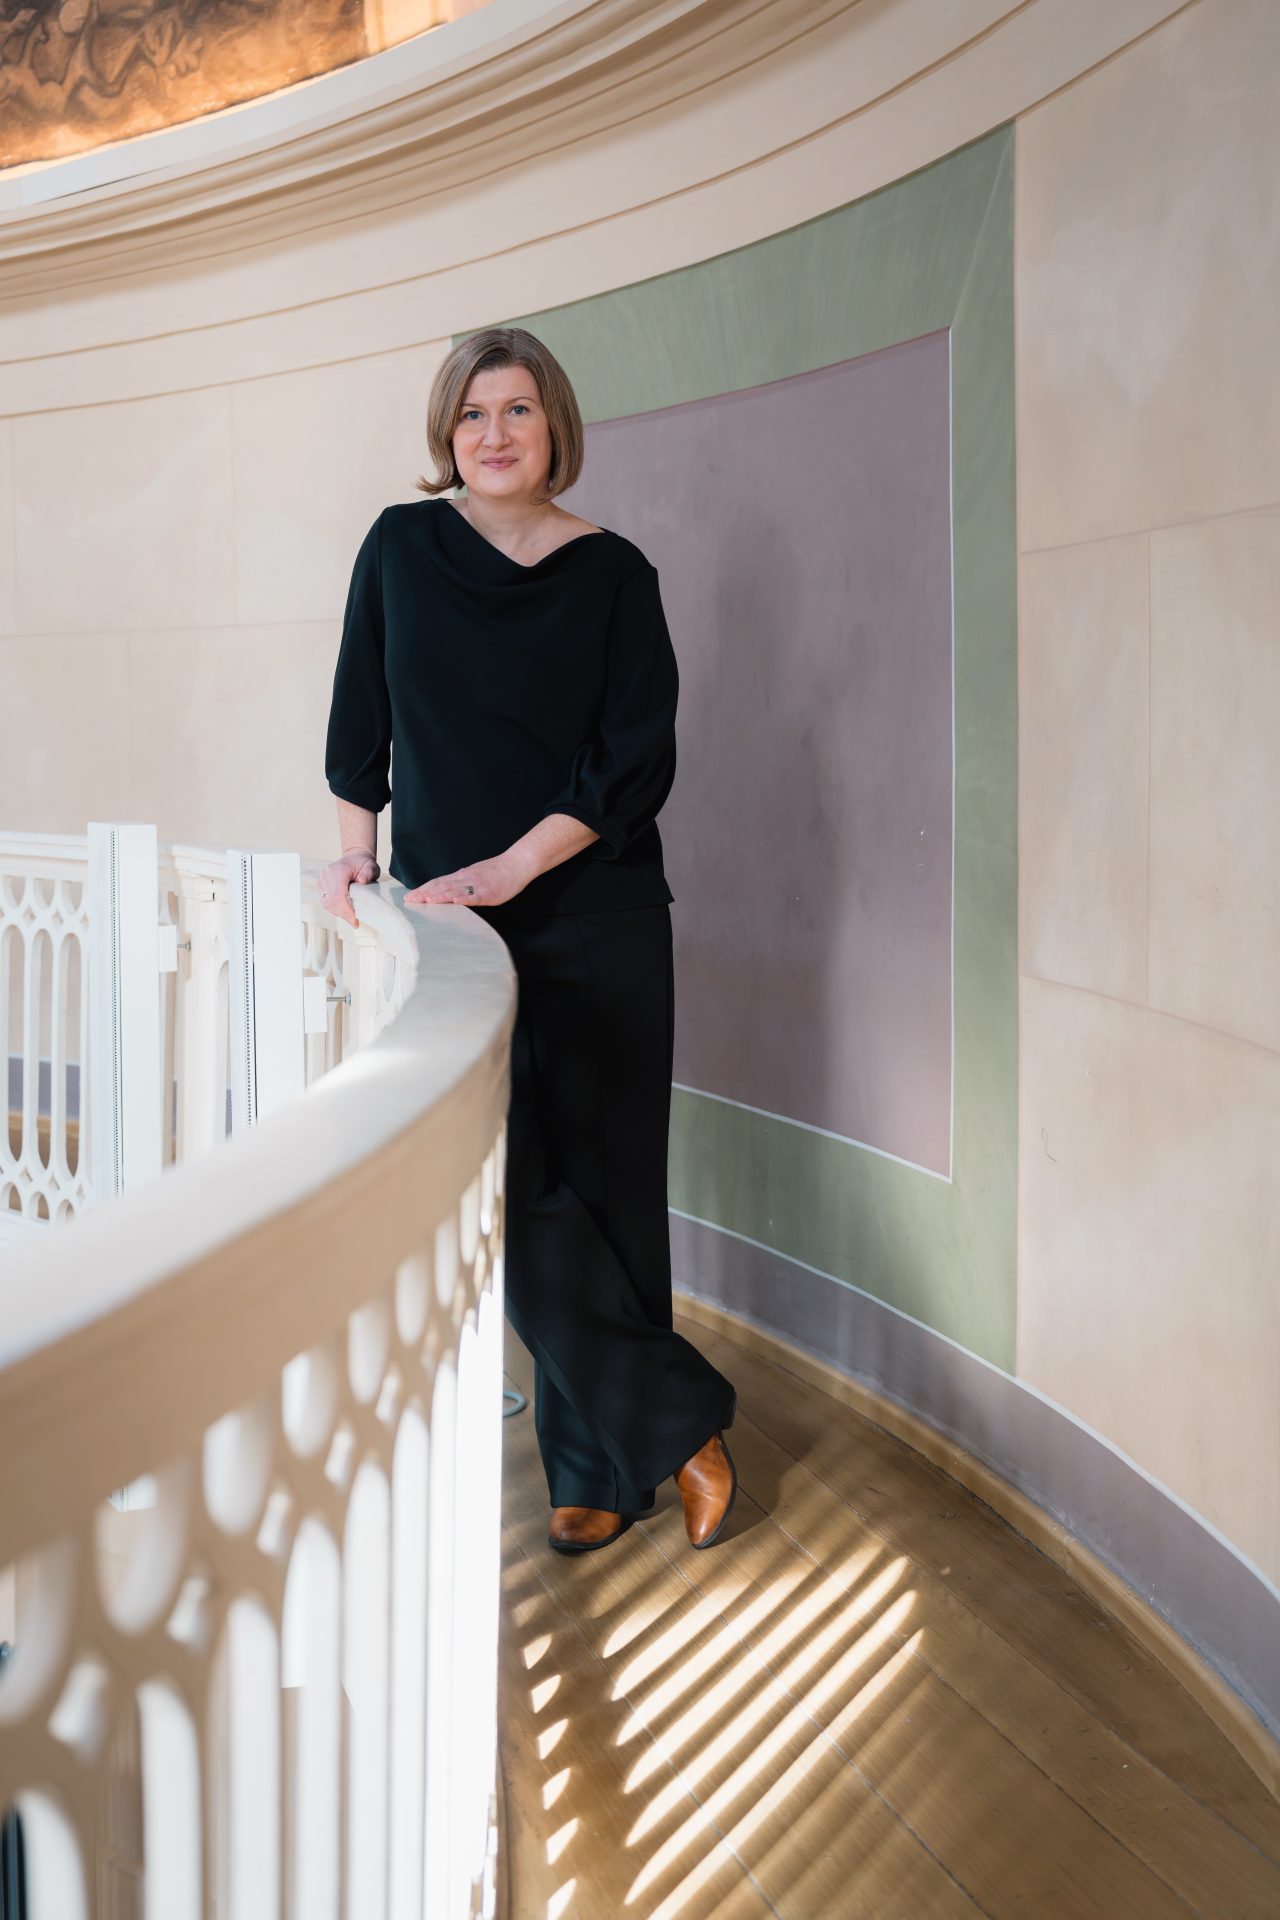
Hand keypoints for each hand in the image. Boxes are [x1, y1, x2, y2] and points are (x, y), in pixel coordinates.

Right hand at [318, 849, 379, 926]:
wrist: (354, 857)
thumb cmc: (363, 863)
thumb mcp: (371, 866)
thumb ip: (368, 872)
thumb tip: (362, 880)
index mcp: (339, 870)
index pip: (338, 894)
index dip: (345, 909)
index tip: (354, 919)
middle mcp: (327, 874)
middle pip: (332, 900)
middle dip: (343, 914)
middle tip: (354, 922)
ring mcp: (322, 879)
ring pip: (327, 902)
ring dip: (338, 913)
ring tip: (350, 919)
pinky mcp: (321, 884)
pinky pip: (325, 900)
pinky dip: (333, 909)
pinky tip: (343, 913)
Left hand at [403, 850, 534, 907]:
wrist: (517, 863)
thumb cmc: (498, 871)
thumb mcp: (476, 874)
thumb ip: (462, 882)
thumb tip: (449, 890)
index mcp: (462, 876)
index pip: (438, 883)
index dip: (423, 889)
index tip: (409, 895)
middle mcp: (465, 879)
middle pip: (441, 886)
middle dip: (424, 893)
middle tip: (408, 900)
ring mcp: (476, 885)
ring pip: (454, 890)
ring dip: (438, 896)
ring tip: (424, 900)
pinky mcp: (488, 892)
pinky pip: (474, 896)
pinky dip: (462, 899)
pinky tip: (454, 902)